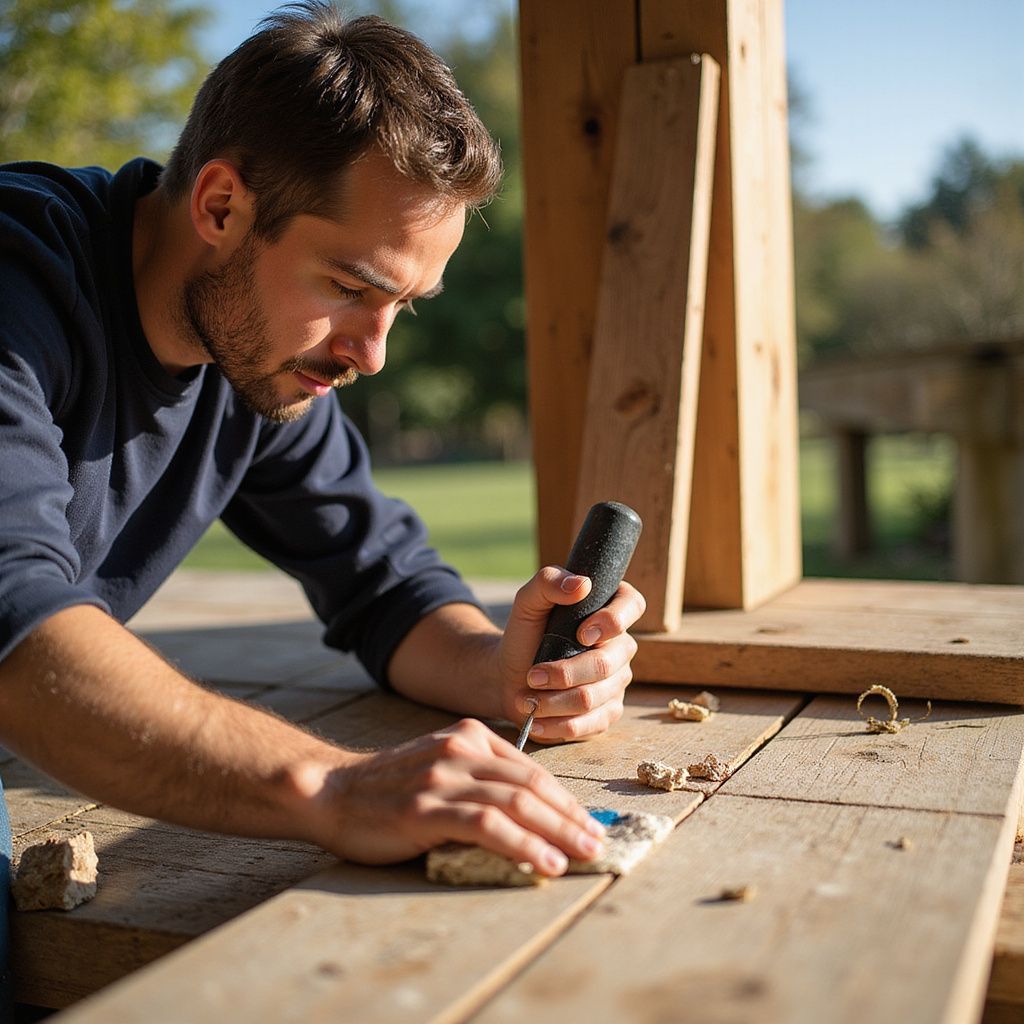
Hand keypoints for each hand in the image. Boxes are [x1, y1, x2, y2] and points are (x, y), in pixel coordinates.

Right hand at [288, 718, 606, 874]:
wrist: (330, 791)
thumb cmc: (389, 789)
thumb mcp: (440, 767)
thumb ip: (480, 781)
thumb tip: (532, 817)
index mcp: (470, 736)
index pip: (530, 770)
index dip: (564, 799)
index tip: (587, 823)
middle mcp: (461, 749)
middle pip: (531, 785)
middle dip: (570, 816)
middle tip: (597, 841)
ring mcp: (444, 776)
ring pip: (517, 802)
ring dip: (557, 831)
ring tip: (583, 854)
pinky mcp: (427, 807)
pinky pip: (488, 824)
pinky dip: (523, 844)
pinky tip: (544, 861)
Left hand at [496, 567, 645, 742]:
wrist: (510, 676)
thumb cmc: (524, 635)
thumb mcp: (527, 602)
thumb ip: (548, 582)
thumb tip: (581, 585)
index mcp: (609, 609)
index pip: (633, 605)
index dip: (613, 621)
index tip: (581, 634)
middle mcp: (621, 646)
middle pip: (606, 664)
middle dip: (565, 673)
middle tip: (533, 675)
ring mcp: (617, 681)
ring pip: (593, 697)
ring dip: (554, 701)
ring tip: (527, 697)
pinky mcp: (607, 712)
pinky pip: (592, 724)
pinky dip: (559, 724)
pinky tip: (537, 719)